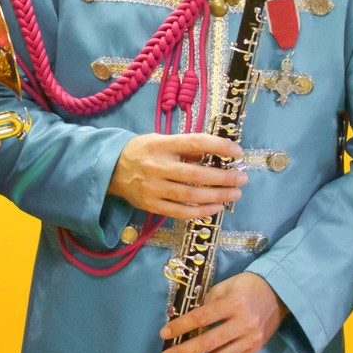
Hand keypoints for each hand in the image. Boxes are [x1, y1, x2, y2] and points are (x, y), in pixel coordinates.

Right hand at [107, 132, 245, 220]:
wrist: (110, 170)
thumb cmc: (141, 151)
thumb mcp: (161, 140)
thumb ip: (186, 147)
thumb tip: (216, 154)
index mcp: (162, 145)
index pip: (195, 143)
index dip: (219, 147)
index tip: (238, 152)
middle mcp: (158, 167)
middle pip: (197, 174)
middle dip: (224, 177)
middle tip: (242, 178)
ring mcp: (154, 188)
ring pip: (192, 196)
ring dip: (218, 196)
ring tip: (235, 194)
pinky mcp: (151, 206)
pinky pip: (181, 212)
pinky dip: (201, 211)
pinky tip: (216, 207)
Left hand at [158, 271, 285, 352]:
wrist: (279, 293)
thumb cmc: (247, 287)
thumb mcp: (225, 287)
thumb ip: (207, 303)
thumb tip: (186, 323)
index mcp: (233, 304)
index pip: (202, 317)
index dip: (181, 326)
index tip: (164, 334)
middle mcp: (243, 324)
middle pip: (208, 342)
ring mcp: (249, 340)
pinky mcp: (253, 350)